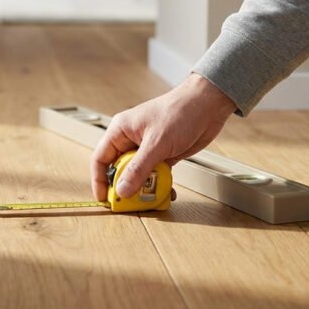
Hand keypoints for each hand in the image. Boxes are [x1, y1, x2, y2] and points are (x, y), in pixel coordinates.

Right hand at [90, 73, 236, 199]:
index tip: (104, 198)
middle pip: (119, 170)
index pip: (101, 159)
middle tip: (130, 203)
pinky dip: (160, 184)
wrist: (208, 105)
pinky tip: (167, 191)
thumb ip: (138, 169)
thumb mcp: (156, 143)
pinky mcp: (163, 154)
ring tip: (152, 198)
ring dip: (145, 188)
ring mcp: (147, 148)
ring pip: (138, 175)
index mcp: (121, 131)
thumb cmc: (180, 111)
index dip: (99, 180)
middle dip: (125, 187)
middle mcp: (131, 140)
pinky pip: (155, 174)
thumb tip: (122, 189)